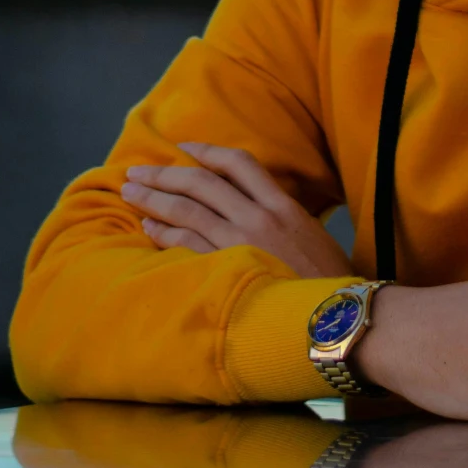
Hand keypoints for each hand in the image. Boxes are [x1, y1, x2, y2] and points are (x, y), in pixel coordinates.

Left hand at [120, 143, 350, 280]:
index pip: (239, 163)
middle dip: (165, 174)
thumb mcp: (311, 236)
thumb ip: (280, 218)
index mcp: (283, 205)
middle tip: (135, 171)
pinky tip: (148, 228)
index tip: (182, 147)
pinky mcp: (226, 272)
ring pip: (187, 211)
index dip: (207, 151)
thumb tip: (248, 208)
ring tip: (130, 193)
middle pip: (202, 183)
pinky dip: (164, 232)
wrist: (337, 319)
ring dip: (154, 199)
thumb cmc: (329, 283)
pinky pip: (187, 245)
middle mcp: (259, 217)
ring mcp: (241, 244)